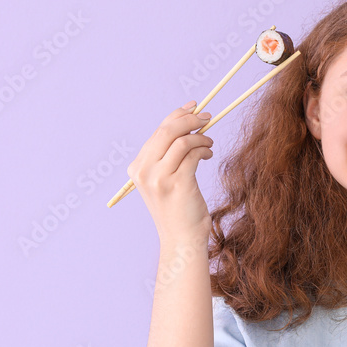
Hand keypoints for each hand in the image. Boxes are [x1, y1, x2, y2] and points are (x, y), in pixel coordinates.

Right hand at [126, 100, 214, 241]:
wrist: (181, 239)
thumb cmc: (178, 208)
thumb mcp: (165, 179)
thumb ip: (168, 155)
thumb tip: (186, 122)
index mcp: (137, 168)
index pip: (158, 132)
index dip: (177, 115)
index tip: (193, 107)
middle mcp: (144, 171)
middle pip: (167, 131)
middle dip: (190, 119)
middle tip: (208, 117)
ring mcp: (159, 178)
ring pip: (182, 140)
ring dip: (200, 137)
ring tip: (209, 143)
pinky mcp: (177, 183)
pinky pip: (193, 153)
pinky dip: (204, 149)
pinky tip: (208, 153)